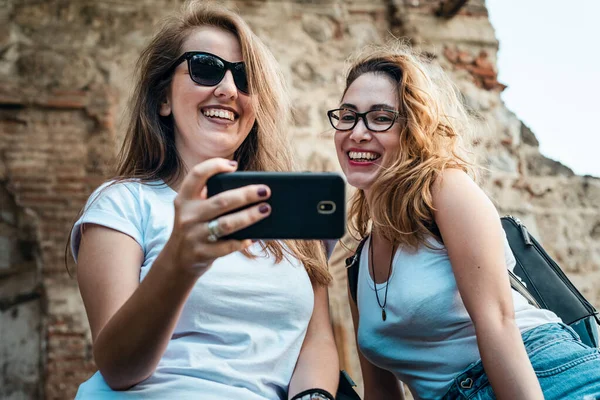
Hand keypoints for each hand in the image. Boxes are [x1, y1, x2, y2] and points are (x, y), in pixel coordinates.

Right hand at [161, 158, 271, 275]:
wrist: (178, 259)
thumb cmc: (196, 227)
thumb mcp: (195, 209)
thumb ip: (213, 197)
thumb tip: (251, 190)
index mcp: (185, 199)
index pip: (196, 175)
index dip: (214, 166)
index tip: (234, 166)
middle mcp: (187, 215)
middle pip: (221, 201)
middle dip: (246, 195)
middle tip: (265, 191)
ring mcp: (194, 235)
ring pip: (226, 224)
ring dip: (249, 216)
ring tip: (266, 209)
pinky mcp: (202, 253)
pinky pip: (228, 246)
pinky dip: (243, 241)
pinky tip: (254, 237)